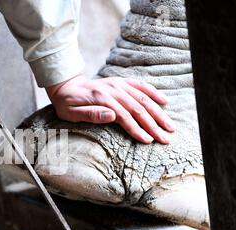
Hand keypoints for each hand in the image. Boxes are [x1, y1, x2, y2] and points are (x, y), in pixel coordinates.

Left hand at [46, 75, 174, 143]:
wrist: (66, 86)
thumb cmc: (67, 104)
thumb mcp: (72, 113)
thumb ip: (91, 114)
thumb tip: (112, 116)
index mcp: (101, 99)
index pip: (124, 116)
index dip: (137, 129)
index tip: (148, 141)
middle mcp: (113, 89)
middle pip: (138, 108)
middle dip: (153, 125)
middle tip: (165, 138)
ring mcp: (118, 84)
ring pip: (143, 98)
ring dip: (158, 113)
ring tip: (170, 126)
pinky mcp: (121, 82)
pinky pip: (140, 85)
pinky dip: (153, 93)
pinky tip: (164, 102)